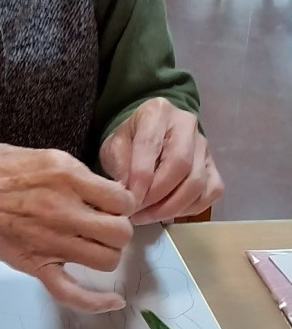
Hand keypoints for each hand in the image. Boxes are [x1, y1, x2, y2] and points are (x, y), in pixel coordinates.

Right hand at [0, 143, 135, 312]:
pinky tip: (113, 301)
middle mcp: (65, 211)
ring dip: (107, 254)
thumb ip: (72, 172)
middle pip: (121, 233)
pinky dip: (96, 302)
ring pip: (107, 260)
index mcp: (67, 177)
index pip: (122, 199)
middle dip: (118, 228)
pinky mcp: (35, 265)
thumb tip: (97, 187)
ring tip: (93, 245)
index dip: (122, 202)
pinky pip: (73, 293)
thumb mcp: (40, 154)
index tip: (111, 203)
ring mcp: (51, 242)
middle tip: (102, 223)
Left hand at [99, 99, 223, 224]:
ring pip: (198, 182)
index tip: (130, 200)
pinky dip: (188, 209)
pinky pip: (210, 193)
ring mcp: (204, 147)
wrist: (146, 135)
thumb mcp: (114, 146)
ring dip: (171, 207)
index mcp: (157, 113)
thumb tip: (130, 195)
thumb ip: (120, 165)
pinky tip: (167, 212)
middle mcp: (187, 125)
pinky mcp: (213, 167)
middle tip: (138, 211)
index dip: (141, 176)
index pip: (152, 144)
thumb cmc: (129, 140)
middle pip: (181, 164)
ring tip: (147, 216)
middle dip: (157, 195)